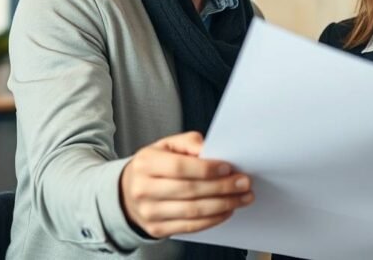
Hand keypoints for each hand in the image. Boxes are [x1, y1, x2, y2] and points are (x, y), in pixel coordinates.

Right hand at [119, 131, 253, 237]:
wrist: (128, 192)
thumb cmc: (154, 166)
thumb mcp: (166, 145)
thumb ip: (188, 142)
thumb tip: (210, 149)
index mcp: (146, 163)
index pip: (180, 167)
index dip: (207, 169)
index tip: (229, 167)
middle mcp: (143, 189)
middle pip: (189, 190)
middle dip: (222, 187)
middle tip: (244, 183)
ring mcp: (149, 212)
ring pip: (193, 211)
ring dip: (223, 205)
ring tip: (242, 197)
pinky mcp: (157, 229)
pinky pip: (191, 226)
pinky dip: (213, 219)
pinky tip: (227, 210)